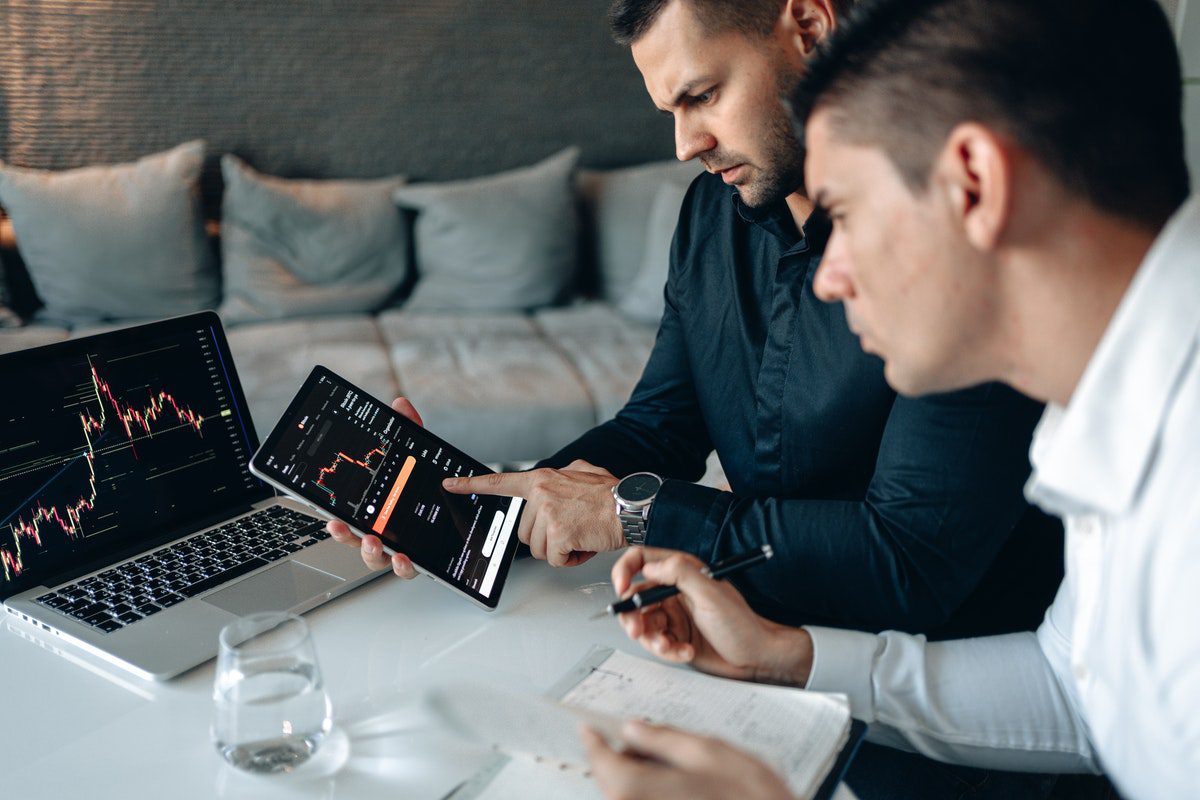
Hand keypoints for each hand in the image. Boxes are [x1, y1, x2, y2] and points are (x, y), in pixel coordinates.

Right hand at [325, 397, 420, 578]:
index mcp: (375, 510)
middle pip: (356, 541)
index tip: (330, 518)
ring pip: (377, 560)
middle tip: (344, 527)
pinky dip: (404, 567)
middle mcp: (383, 532)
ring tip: (376, 543)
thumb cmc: (427, 481)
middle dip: (347, 537)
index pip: (350, 517)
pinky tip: (404, 559)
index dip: (337, 522)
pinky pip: (408, 569)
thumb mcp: (419, 454)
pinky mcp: (422, 558)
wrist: (461, 501)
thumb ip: (409, 430)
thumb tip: (400, 404)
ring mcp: (400, 547)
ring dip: (372, 554)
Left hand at [442, 460, 622, 566]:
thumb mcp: (584, 472)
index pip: (499, 482)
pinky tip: (584, 544)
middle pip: (524, 533)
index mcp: (542, 479)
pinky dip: (570, 559)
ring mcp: (547, 513)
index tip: (449, 485)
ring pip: (537, 549)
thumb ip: (562, 477)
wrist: (633, 507)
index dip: (471, 485)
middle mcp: (540, 493)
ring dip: (559, 550)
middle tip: (571, 530)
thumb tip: (555, 482)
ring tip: (581, 536)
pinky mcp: (558, 533)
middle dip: (546, 539)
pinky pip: (554, 559)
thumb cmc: (613, 495)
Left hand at [582, 720, 794, 799]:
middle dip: (621, 758)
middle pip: (613, 782)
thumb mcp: (711, 752)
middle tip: (639, 738)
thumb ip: (665, 739)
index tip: (588, 726)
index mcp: (639, 790)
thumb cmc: (753, 798)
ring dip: (636, 777)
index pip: (601, 762)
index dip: (593, 740)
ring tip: (667, 762)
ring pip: (628, 796)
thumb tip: (634, 729)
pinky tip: (675, 783)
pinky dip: (651, 791)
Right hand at [611, 547, 812, 685]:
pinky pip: (656, 644)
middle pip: (635, 598)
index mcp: (682, 573)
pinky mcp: (675, 638)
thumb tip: (650, 566)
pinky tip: (686, 651)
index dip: (625, 571)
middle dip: (633, 616)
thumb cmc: (741, 624)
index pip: (642, 560)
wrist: (756, 658)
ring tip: (669, 646)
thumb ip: (680, 574)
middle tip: (637, 630)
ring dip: (651, 638)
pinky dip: (667, 650)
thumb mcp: (711, 593)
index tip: (621, 588)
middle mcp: (674, 592)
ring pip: (643, 624)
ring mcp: (674, 616)